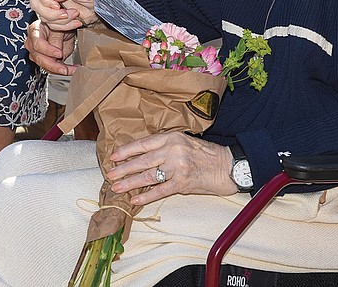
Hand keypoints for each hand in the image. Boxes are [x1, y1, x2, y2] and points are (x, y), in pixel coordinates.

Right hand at [25, 19, 78, 75]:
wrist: (65, 27)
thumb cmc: (60, 23)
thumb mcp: (60, 27)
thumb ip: (57, 39)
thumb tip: (57, 53)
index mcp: (35, 30)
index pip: (37, 43)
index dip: (48, 50)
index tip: (59, 53)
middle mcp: (32, 43)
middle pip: (39, 58)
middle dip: (53, 65)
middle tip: (65, 68)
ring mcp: (36, 53)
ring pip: (44, 66)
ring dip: (60, 69)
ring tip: (72, 69)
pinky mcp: (44, 61)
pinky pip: (51, 69)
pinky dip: (63, 70)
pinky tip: (72, 69)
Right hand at [29, 0, 97, 29]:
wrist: (98, 5)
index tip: (56, 5)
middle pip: (36, 3)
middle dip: (51, 13)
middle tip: (66, 14)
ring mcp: (48, 2)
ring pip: (42, 16)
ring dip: (60, 20)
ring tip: (75, 14)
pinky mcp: (52, 15)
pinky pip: (51, 24)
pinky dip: (63, 25)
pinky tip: (75, 21)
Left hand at [106, 132, 236, 205]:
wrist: (228, 166)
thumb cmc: (206, 154)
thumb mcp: (184, 142)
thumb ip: (165, 146)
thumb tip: (142, 156)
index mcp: (172, 137)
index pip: (143, 143)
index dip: (126, 150)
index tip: (114, 156)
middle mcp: (173, 150)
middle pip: (142, 160)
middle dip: (123, 168)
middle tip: (109, 174)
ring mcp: (178, 167)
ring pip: (148, 176)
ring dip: (130, 183)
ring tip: (117, 188)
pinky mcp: (183, 183)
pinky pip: (160, 191)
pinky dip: (146, 196)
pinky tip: (135, 199)